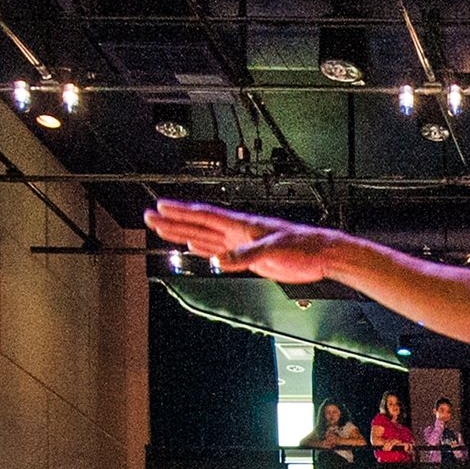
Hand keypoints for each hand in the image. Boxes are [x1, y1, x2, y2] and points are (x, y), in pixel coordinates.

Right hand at [144, 202, 348, 282]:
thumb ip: (245, 256)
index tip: (159, 206)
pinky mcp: (249, 256)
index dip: (181, 211)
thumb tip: (216, 261)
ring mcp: (241, 244)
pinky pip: (219, 250)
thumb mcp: (273, 250)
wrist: (320, 254)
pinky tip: (193, 246)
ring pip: (204, 237)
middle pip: (197, 225)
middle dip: (172, 221)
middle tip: (148, 216)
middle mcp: (237, 232)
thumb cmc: (301, 246)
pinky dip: (204, 248)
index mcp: (241, 225)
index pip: (204, 215)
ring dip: (182, 233)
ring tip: (162, 228)